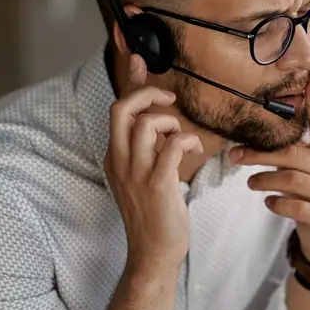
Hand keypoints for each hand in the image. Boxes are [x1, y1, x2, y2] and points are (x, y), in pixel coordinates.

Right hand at [104, 54, 202, 269]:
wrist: (153, 252)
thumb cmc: (154, 211)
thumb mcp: (145, 172)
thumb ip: (149, 143)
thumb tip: (158, 116)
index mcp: (115, 155)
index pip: (116, 108)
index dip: (128, 80)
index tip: (137, 57)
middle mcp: (120, 160)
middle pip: (121, 108)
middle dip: (148, 93)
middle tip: (170, 99)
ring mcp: (136, 173)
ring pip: (146, 123)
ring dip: (170, 121)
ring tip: (182, 136)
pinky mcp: (157, 185)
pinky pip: (170, 148)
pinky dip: (185, 141)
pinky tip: (194, 149)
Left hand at [229, 77, 309, 268]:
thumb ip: (296, 149)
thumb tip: (262, 127)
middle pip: (294, 154)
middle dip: (261, 154)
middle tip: (235, 155)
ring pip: (292, 179)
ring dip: (265, 179)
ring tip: (250, 182)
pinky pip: (296, 207)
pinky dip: (277, 203)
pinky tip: (268, 202)